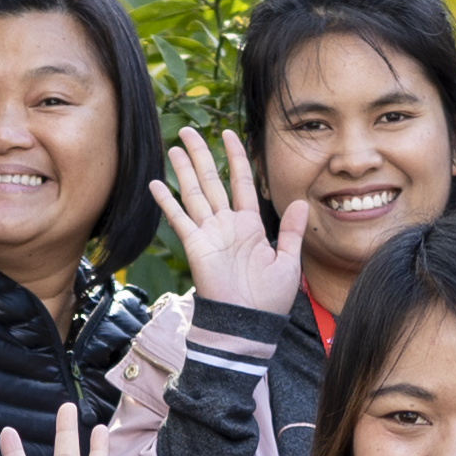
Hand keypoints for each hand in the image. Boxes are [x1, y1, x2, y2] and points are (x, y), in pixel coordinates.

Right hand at [150, 130, 302, 314]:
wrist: (247, 323)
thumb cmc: (268, 299)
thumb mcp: (288, 262)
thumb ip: (292, 232)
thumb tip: (299, 202)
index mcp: (251, 226)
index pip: (241, 182)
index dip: (235, 157)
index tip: (228, 134)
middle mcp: (227, 225)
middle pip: (212, 181)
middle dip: (201, 155)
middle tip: (188, 131)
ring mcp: (209, 233)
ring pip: (194, 193)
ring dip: (184, 170)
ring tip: (174, 147)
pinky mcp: (195, 245)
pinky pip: (179, 218)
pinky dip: (167, 202)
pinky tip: (156, 184)